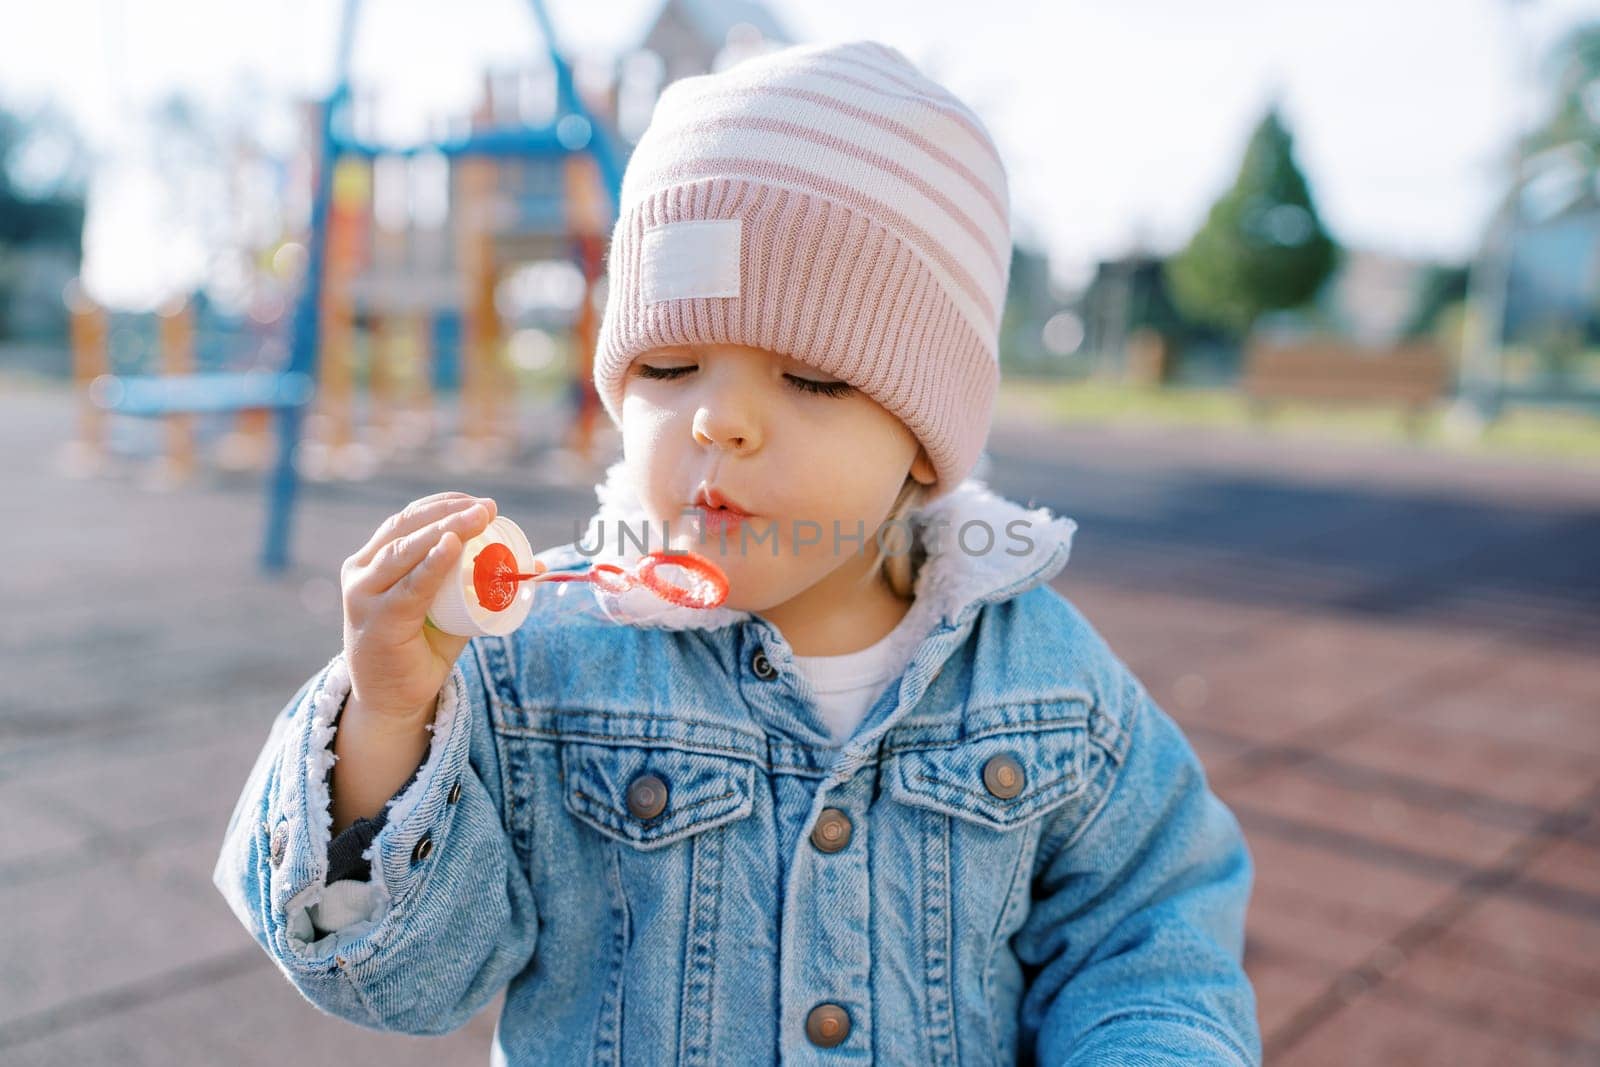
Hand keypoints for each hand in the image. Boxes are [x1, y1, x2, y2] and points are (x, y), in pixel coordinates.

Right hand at [340, 492, 499, 722]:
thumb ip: (480, 587)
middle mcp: (362, 574)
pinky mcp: (378, 622)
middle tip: (488, 508)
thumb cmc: (420, 650)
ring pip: (407, 551)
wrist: (391, 700)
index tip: (480, 503)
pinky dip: (432, 564)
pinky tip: (451, 546)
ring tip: (480, 518)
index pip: (407, 520)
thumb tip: (536, 566)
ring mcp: (365, 597)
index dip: (443, 505)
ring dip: (446, 529)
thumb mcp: (451, 611)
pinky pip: (410, 588)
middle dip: (449, 513)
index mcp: (373, 562)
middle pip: (407, 530)